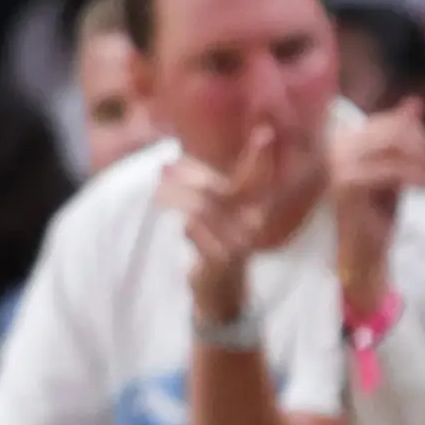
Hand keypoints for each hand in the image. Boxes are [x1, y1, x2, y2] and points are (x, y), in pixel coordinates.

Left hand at [162, 118, 322, 324]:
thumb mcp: (219, 218)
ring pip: (202, 207)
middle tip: (163, 168)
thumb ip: (209, 191)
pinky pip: (195, 230)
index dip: (260, 157)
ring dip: (176, 195)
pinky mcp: (219, 260)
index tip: (265, 131)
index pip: (257, 178)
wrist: (219, 294)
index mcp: (255, 209)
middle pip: (218, 188)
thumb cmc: (216, 246)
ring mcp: (237, 243)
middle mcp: (252, 224)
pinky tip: (181, 224)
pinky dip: (185, 223)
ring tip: (158, 193)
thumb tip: (175, 160)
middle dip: (188, 174)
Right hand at [328, 100, 424, 305]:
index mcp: (344, 140)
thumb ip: (402, 137)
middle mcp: (336, 146)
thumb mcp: (394, 168)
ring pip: (394, 142)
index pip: (389, 121)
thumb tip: (416, 102)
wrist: (362, 253)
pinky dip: (415, 176)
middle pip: (394, 128)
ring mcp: (338, 163)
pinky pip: (392, 168)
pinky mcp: (348, 183)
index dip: (420, 133)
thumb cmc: (376, 213)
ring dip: (422, 159)